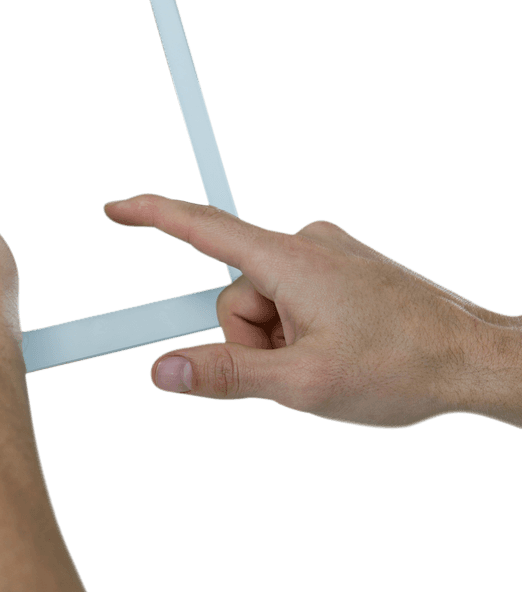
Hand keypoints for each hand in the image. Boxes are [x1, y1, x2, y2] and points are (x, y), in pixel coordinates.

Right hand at [103, 193, 502, 428]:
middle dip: (253, 341)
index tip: (117, 208)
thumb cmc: (404, 367)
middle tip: (301, 369)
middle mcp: (309, 245)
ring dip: (281, 341)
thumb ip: (227, 377)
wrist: (473, 359)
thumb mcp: (304, 383)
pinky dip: (302, 330)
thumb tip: (165, 371)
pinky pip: (295, 299)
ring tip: (330, 361)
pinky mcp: (345, 270)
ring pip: (266, 304)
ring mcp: (330, 256)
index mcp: (292, 260)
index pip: (203, 228)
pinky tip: (342, 350)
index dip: (153, 216)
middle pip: (235, 295)